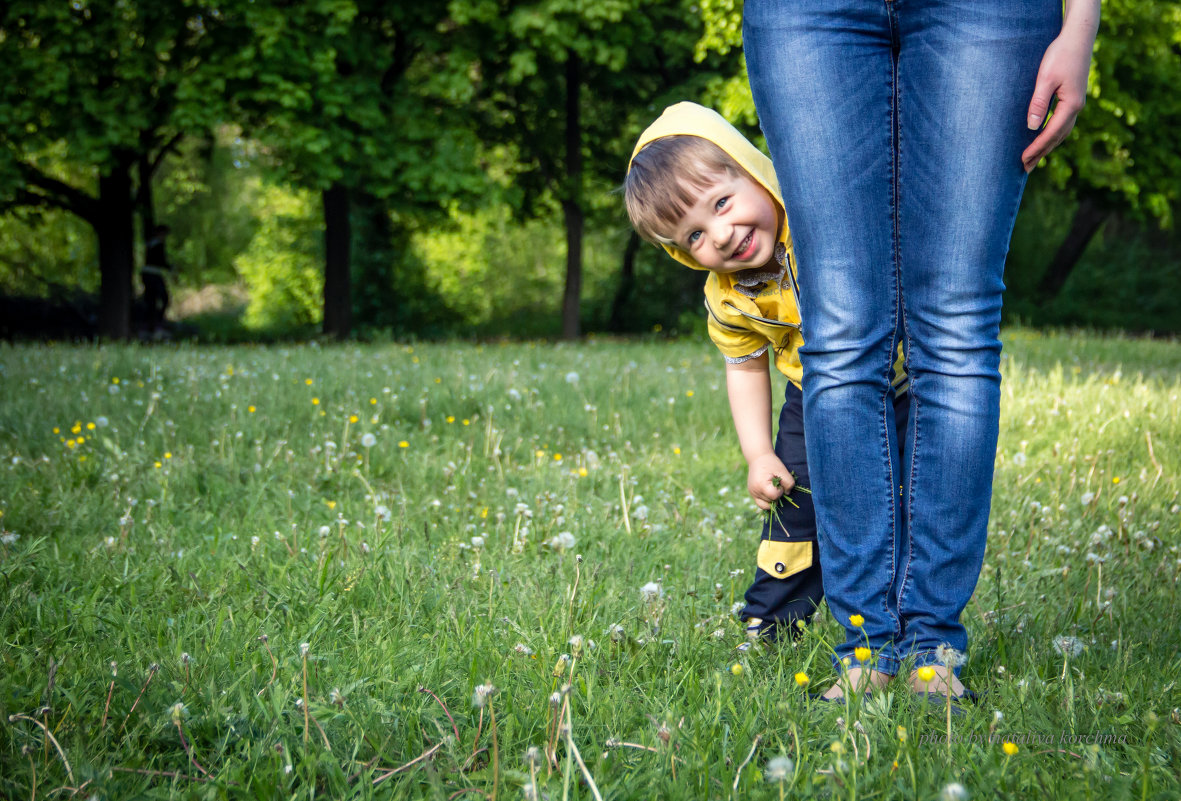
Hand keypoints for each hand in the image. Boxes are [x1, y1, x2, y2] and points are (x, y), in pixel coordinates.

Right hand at [747, 452, 792, 510]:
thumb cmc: (771, 463)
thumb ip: (789, 483)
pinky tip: (769, 490)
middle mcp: (754, 491)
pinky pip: (761, 503)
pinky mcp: (751, 493)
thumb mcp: (783, 471)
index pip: (775, 496)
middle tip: (775, 483)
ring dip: (771, 498)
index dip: (780, 491)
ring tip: (771, 487)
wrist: (758, 457)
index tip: (778, 482)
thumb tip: (787, 493)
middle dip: (776, 495)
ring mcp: (752, 493)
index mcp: (761, 485)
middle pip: (770, 502)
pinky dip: (767, 499)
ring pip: (766, 505)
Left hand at [1021, 14, 1097, 172]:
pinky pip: (1062, 123)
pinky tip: (1044, 137)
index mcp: (1071, 105)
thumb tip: (1032, 127)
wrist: (1078, 38)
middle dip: (1041, 153)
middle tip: (1025, 169)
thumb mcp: (1045, 79)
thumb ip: (1039, 103)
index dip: (1036, 149)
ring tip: (1034, 159)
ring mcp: (1077, 103)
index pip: (1050, 134)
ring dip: (1048, 146)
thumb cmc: (1060, 55)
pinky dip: (1052, 134)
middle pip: (1057, 137)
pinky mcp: (1073, 98)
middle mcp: (1076, 108)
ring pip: (1061, 132)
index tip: (1022, 161)